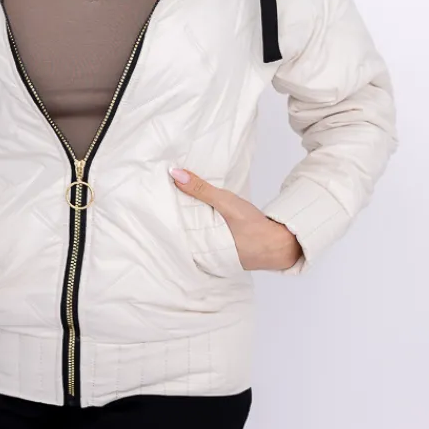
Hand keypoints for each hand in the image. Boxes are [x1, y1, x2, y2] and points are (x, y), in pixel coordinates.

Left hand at [169, 167, 302, 270]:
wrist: (278, 244)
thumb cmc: (252, 226)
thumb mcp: (224, 202)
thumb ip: (200, 189)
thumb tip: (175, 174)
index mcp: (198, 245)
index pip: (171, 232)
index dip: (161, 220)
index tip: (150, 205)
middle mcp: (201, 252)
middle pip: (179, 234)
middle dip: (170, 221)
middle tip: (156, 204)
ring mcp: (211, 253)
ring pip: (191, 236)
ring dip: (184, 223)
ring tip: (171, 207)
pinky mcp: (220, 250)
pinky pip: (203, 238)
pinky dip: (197, 228)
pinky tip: (194, 216)